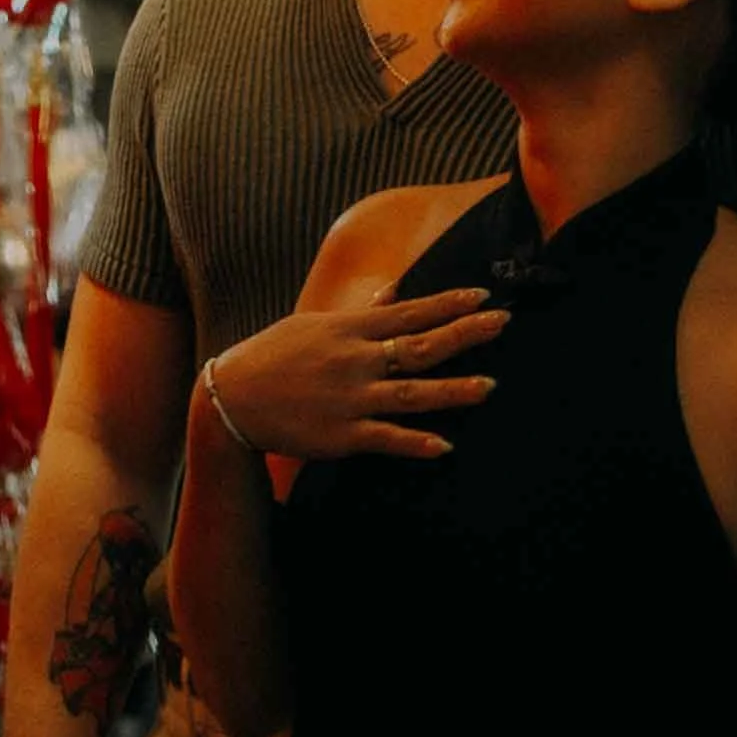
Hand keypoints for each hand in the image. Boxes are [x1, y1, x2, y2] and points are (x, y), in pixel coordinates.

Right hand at [207, 284, 507, 462]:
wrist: (234, 398)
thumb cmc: (275, 355)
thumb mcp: (315, 323)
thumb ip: (360, 312)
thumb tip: (394, 292)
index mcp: (348, 328)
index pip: (408, 311)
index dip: (446, 303)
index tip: (483, 296)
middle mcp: (354, 360)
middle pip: (418, 345)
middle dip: (463, 334)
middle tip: (502, 324)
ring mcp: (350, 398)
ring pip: (411, 392)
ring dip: (452, 390)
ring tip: (489, 386)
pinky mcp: (343, 435)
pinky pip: (387, 438)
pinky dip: (416, 442)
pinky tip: (445, 445)